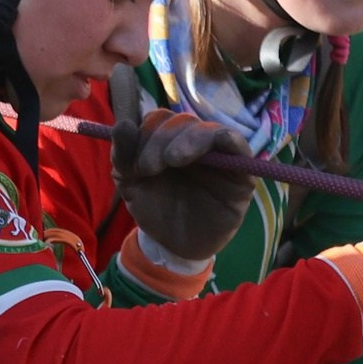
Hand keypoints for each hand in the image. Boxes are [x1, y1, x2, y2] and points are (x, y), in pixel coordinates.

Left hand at [109, 71, 254, 261]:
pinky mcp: (240, 169)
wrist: (174, 245)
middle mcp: (191, 143)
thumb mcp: (130, 184)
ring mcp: (216, 154)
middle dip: (157, 139)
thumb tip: (122, 124)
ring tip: (168, 162)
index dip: (141, 128)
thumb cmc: (155, 210)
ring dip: (182, 140)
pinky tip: (190, 156)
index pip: (156, 119)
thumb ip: (123, 155)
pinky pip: (235, 142)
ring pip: (203, 128)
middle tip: (146, 167)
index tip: (128, 147)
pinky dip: (217, 140)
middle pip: (178, 121)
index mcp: (165, 142)